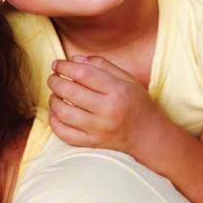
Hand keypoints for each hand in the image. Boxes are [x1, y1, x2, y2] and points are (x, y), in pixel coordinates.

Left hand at [46, 55, 162, 153]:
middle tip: (53, 77)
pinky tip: (57, 112)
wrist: (149, 137)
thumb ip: (102, 66)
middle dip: (55, 81)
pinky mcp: (91, 143)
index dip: (64, 66)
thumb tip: (73, 59)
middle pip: (69, 91)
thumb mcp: (128, 80)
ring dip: (53, 99)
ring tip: (56, 94)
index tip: (57, 64)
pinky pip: (63, 132)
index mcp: (118, 91)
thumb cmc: (137, 104)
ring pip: (62, 112)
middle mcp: (107, 111)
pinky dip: (54, 120)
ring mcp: (98, 129)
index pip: (83, 73)